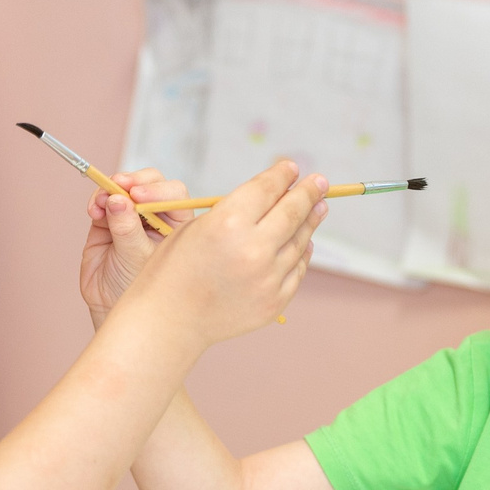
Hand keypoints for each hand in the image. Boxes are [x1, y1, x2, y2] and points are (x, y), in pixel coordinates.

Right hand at [79, 167, 192, 326]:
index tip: (138, 195)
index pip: (174, 195)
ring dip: (111, 189)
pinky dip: (97, 200)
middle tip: (119, 185)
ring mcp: (132, 216)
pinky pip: (103, 200)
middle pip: (150, 184)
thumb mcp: (137, 258)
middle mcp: (157, 216)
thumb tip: (117, 199)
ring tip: (100, 202)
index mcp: (177, 225)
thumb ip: (127, 229)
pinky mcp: (109, 219)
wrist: (111, 306)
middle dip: (134, 182)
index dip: (157, 190)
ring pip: (124, 188)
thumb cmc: (139, 289)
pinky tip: (94, 210)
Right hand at [120, 158, 327, 344]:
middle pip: (292, 211)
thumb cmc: (173, 269)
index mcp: (228, 223)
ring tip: (319, 208)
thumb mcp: (194, 227)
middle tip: (321, 182)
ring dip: (310, 221)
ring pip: (300, 241)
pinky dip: (302, 253)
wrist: (168, 321)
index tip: (292, 168)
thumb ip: (234, 211)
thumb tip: (273, 196)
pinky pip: (297, 270)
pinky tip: (305, 243)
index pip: (267, 188)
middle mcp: (253, 249)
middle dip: (310, 192)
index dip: (282, 174)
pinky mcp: (275, 301)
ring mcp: (267, 278)